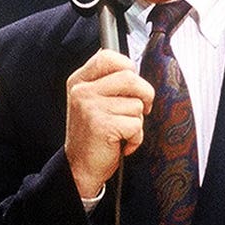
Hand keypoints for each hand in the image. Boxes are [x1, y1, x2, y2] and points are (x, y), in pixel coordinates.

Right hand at [64, 50, 153, 198]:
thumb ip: (108, 83)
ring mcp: (90, 107)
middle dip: (144, 95)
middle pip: (130, 77)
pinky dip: (136, 138)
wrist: (79, 167)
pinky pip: (136, 124)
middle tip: (141, 109)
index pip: (107, 56)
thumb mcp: (92, 102)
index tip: (132, 85)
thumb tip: (133, 68)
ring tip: (122, 131)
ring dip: (137, 121)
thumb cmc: (93, 135)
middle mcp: (82, 91)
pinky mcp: (101, 125)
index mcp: (79, 81)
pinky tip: (122, 143)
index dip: (127, 67)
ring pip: (136, 104)